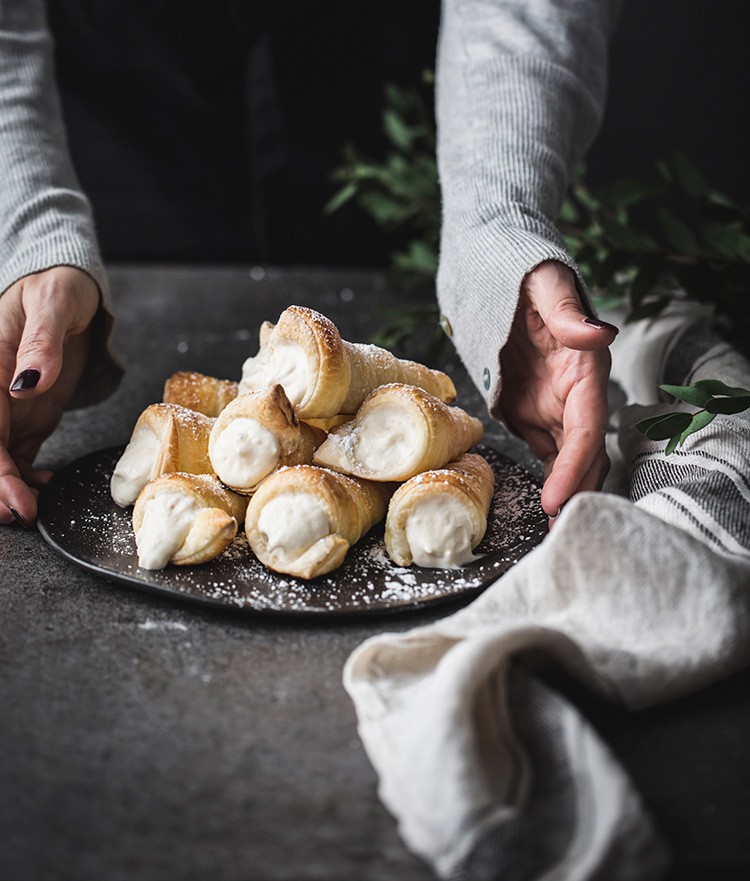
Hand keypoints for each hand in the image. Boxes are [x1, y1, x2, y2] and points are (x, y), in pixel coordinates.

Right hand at [0, 266, 99, 525]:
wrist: (70, 290)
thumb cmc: (57, 288)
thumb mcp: (53, 302)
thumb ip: (41, 342)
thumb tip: (30, 382)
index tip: (12, 497)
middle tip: (21, 514)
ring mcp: (5, 408)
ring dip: (7, 489)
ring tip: (31, 510)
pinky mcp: (25, 418)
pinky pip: (17, 456)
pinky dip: (25, 478)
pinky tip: (43, 487)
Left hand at [498, 260, 616, 524]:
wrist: (502, 277)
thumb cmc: (527, 277)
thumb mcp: (546, 283)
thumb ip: (568, 311)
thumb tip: (600, 334)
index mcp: (585, 368)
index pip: (587, 426)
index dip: (576, 465)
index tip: (557, 498)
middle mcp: (576, 394)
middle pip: (585, 453)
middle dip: (576, 491)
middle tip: (556, 531)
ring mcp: (554, 407)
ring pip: (569, 460)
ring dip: (565, 494)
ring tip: (551, 533)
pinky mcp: (532, 413)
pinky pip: (546, 453)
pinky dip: (548, 480)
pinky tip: (542, 508)